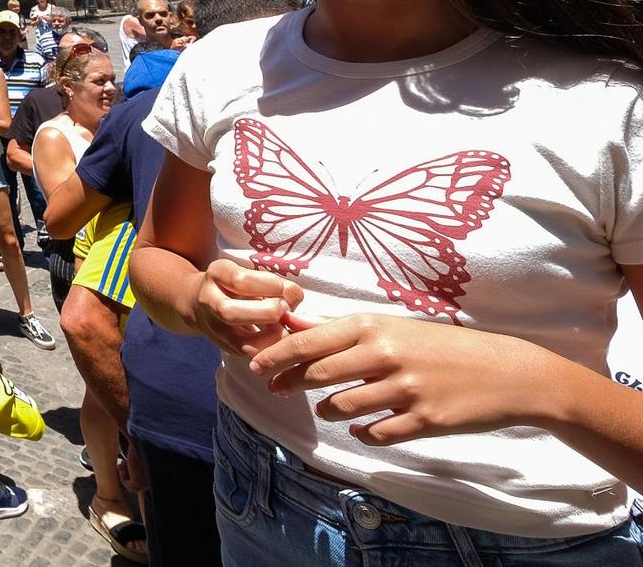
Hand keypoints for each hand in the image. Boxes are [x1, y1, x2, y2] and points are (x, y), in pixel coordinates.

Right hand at [189, 258, 303, 358]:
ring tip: (285, 327)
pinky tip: (280, 338)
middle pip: (230, 313)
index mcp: (216, 275)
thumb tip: (294, 295)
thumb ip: (273, 282)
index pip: (240, 281)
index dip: (270, 285)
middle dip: (266, 313)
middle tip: (284, 309)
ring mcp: (217, 330)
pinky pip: (254, 356)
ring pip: (242, 344)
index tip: (284, 288)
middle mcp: (209, 303)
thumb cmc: (234, 285)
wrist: (199, 304)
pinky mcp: (228, 349)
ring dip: (273, 338)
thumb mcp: (247, 273)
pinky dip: (273, 349)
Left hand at [248, 312, 544, 444]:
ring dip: (327, 409)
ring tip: (327, 407)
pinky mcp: (422, 421)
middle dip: (289, 382)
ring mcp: (403, 390)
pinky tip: (363, 428)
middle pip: (317, 374)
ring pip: (341, 407)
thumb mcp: (395, 328)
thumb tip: (296, 326)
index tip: (253, 364)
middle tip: (276, 389)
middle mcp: (384, 355)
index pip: (309, 341)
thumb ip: (348, 333)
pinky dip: (362, 433)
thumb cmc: (444, 347)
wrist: (507, 372)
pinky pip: (374, 434)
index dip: (276, 355)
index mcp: (374, 327)